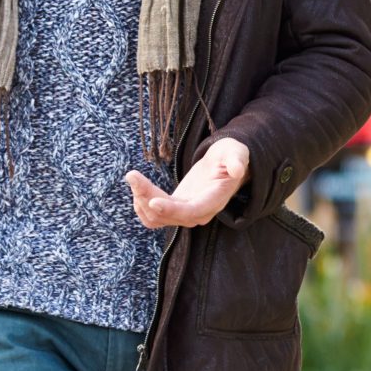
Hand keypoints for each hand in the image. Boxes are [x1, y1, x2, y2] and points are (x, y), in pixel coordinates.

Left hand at [127, 136, 251, 228]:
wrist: (225, 164)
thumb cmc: (231, 156)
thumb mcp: (237, 153)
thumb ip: (237, 161)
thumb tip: (237, 170)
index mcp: (213, 201)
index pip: (191, 212)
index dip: (172, 210)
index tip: (152, 201)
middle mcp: (198, 213)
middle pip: (168, 215)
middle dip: (147, 197)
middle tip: (132, 176)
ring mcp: (184, 214)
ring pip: (156, 217)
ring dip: (140, 200)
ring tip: (133, 177)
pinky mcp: (174, 209)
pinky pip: (153, 217)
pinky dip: (141, 206)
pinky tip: (136, 188)